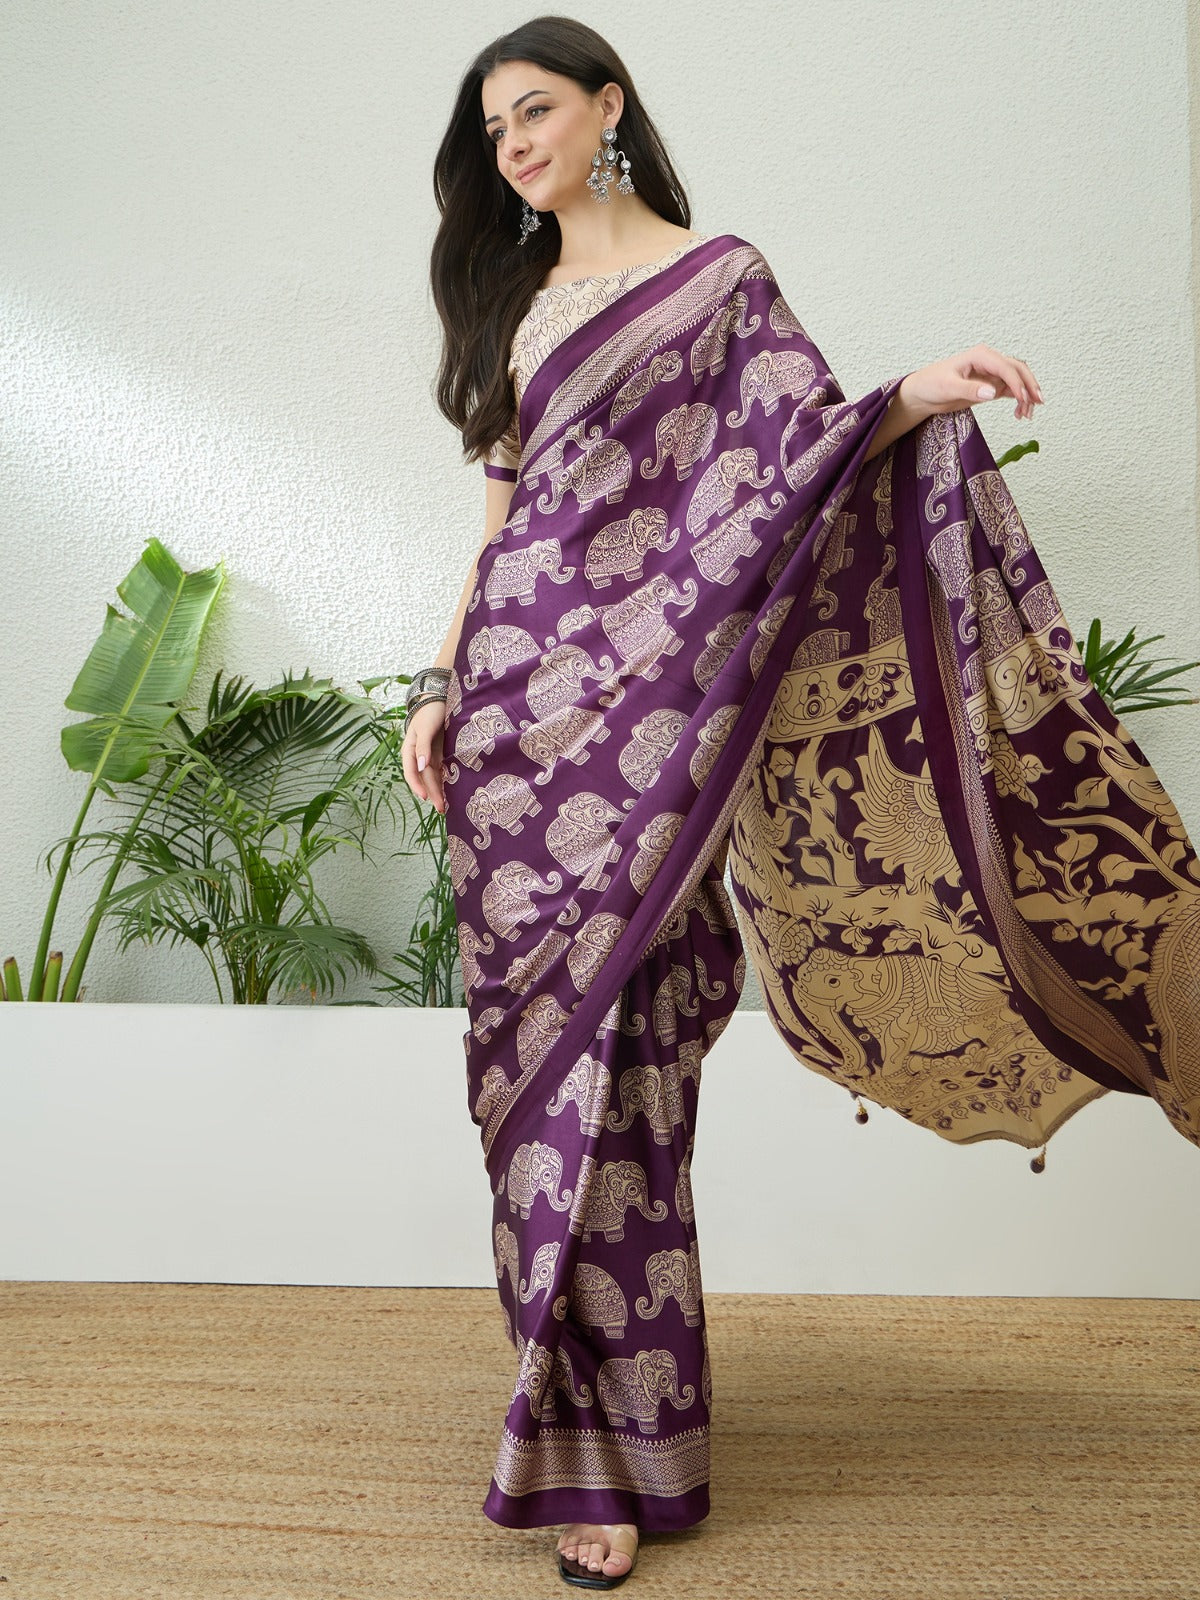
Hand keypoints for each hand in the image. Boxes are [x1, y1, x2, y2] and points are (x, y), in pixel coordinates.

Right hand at [402, 699, 448, 814]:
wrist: (439, 698)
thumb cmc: (429, 711)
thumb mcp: (424, 727)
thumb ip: (422, 746)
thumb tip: (420, 766)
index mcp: (410, 749)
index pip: (411, 772)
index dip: (417, 786)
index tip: (425, 797)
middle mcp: (418, 755)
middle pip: (424, 778)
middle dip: (432, 793)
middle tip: (441, 808)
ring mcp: (429, 755)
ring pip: (432, 777)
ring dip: (438, 791)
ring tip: (446, 806)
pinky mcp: (439, 753)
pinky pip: (441, 771)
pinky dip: (444, 781)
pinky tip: (450, 791)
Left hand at [901, 344, 1043, 421]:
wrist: (921, 393)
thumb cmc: (930, 384)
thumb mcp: (948, 387)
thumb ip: (970, 389)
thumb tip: (992, 392)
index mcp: (980, 356)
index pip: (1006, 367)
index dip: (1016, 382)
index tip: (1022, 398)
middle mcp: (989, 362)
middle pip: (1018, 370)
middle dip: (1029, 386)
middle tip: (1037, 403)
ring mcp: (991, 374)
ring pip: (1017, 381)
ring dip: (1026, 395)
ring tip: (1026, 414)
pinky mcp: (990, 386)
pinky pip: (1010, 391)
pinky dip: (1018, 400)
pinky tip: (1020, 412)